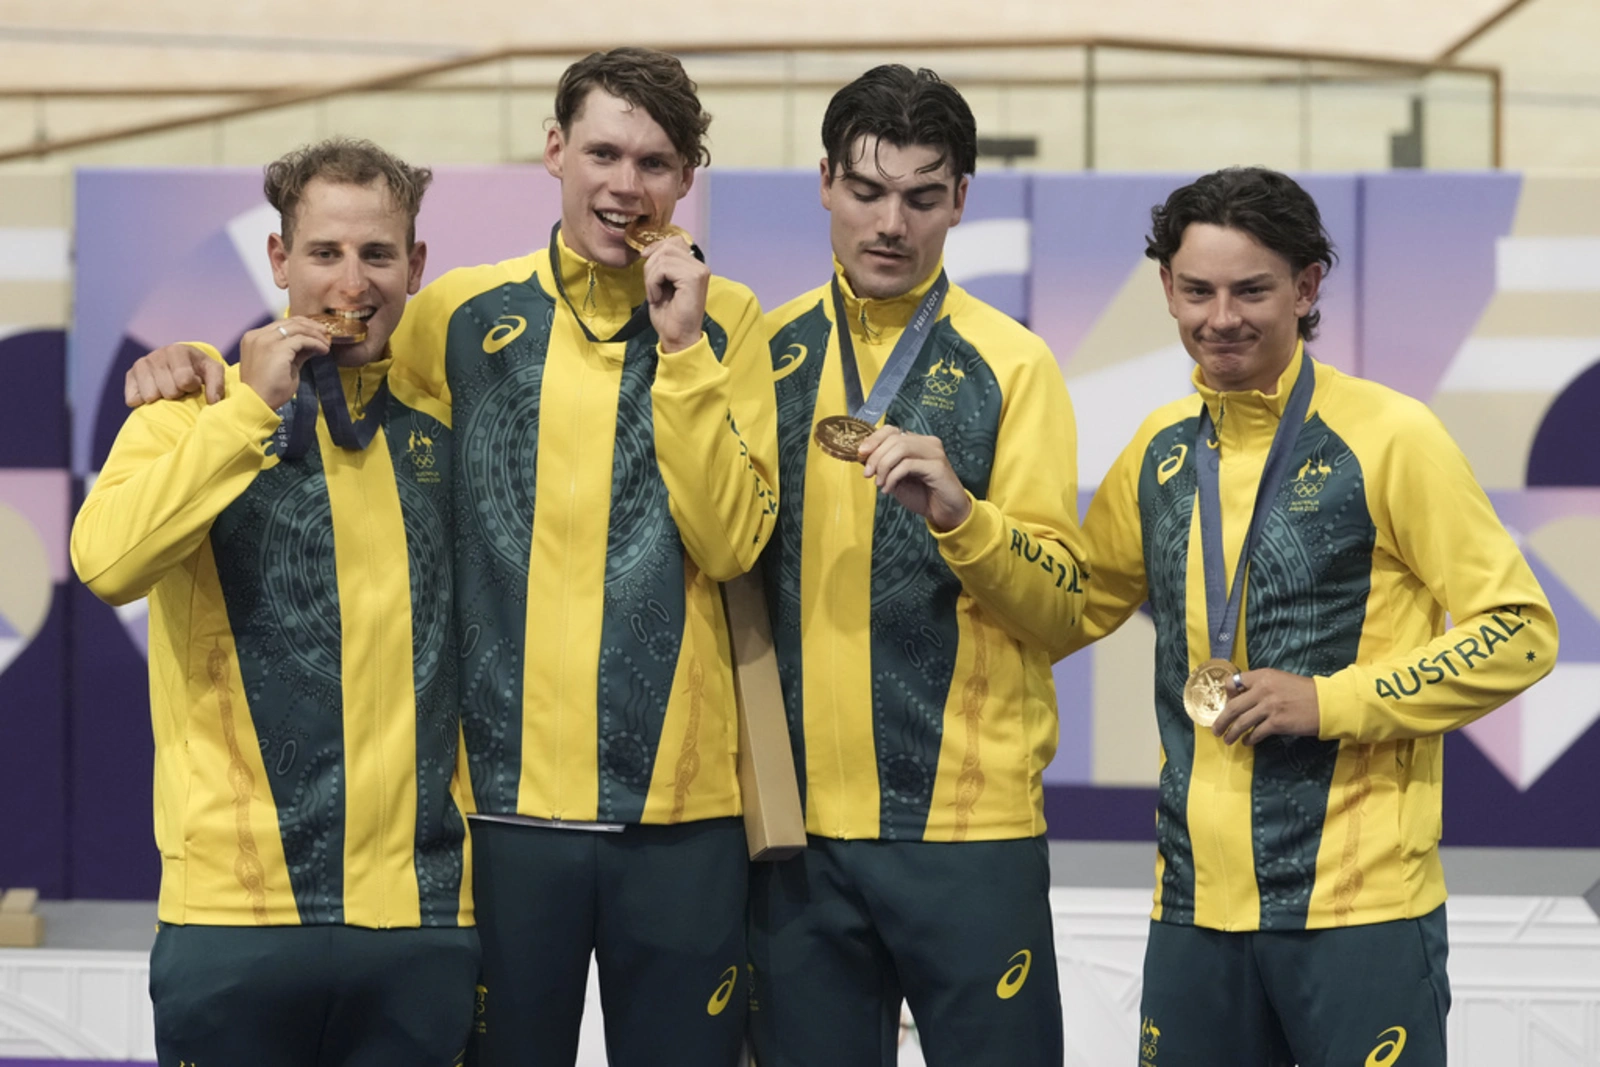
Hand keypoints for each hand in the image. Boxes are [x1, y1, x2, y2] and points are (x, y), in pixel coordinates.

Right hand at [124, 343, 226, 406]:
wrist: (179, 363)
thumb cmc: (198, 369)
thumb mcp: (213, 372)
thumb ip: (217, 384)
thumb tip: (213, 402)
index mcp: (177, 351)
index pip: (184, 380)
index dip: (192, 386)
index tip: (194, 383)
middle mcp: (156, 355)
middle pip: (168, 391)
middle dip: (178, 393)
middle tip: (180, 388)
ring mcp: (140, 365)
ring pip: (150, 396)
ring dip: (162, 398)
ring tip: (168, 389)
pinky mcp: (129, 376)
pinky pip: (133, 399)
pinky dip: (144, 402)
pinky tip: (154, 394)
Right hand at [239, 319, 329, 409]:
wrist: (256, 404)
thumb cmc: (268, 390)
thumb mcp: (284, 366)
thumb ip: (296, 352)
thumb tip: (312, 344)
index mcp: (254, 338)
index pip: (281, 325)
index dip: (301, 326)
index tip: (316, 332)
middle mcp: (258, 336)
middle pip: (289, 322)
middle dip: (310, 326)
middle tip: (325, 333)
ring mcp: (265, 340)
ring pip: (296, 328)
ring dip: (315, 334)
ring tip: (327, 343)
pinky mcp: (276, 349)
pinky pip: (302, 339)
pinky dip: (315, 343)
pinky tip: (324, 350)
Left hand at [641, 236, 708, 353]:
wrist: (677, 338)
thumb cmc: (669, 316)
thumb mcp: (661, 283)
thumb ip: (661, 264)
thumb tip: (648, 250)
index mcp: (694, 266)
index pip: (674, 241)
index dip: (656, 248)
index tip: (645, 261)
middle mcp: (700, 265)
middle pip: (667, 246)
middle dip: (651, 265)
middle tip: (651, 287)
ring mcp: (699, 271)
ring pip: (663, 256)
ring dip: (651, 276)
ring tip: (655, 294)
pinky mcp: (693, 278)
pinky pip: (664, 268)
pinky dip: (653, 283)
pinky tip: (657, 297)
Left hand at [860, 425, 972, 531]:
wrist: (946, 513)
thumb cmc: (923, 496)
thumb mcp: (896, 479)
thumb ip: (884, 466)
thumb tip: (863, 457)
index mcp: (917, 442)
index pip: (891, 430)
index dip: (873, 439)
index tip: (861, 454)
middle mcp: (927, 443)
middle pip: (894, 438)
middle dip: (875, 456)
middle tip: (867, 474)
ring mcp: (934, 453)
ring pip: (900, 448)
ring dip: (884, 466)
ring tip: (879, 483)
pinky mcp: (938, 466)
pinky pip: (908, 465)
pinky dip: (893, 476)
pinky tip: (889, 489)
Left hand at [1212, 668, 1320, 744]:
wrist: (1328, 703)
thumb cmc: (1306, 691)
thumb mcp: (1281, 680)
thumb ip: (1262, 686)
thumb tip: (1244, 698)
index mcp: (1263, 676)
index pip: (1234, 682)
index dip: (1227, 695)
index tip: (1227, 704)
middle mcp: (1263, 689)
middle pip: (1233, 706)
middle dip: (1221, 720)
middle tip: (1216, 729)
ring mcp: (1269, 706)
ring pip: (1241, 722)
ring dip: (1232, 733)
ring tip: (1227, 739)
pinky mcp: (1277, 722)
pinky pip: (1256, 733)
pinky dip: (1249, 739)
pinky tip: (1247, 742)